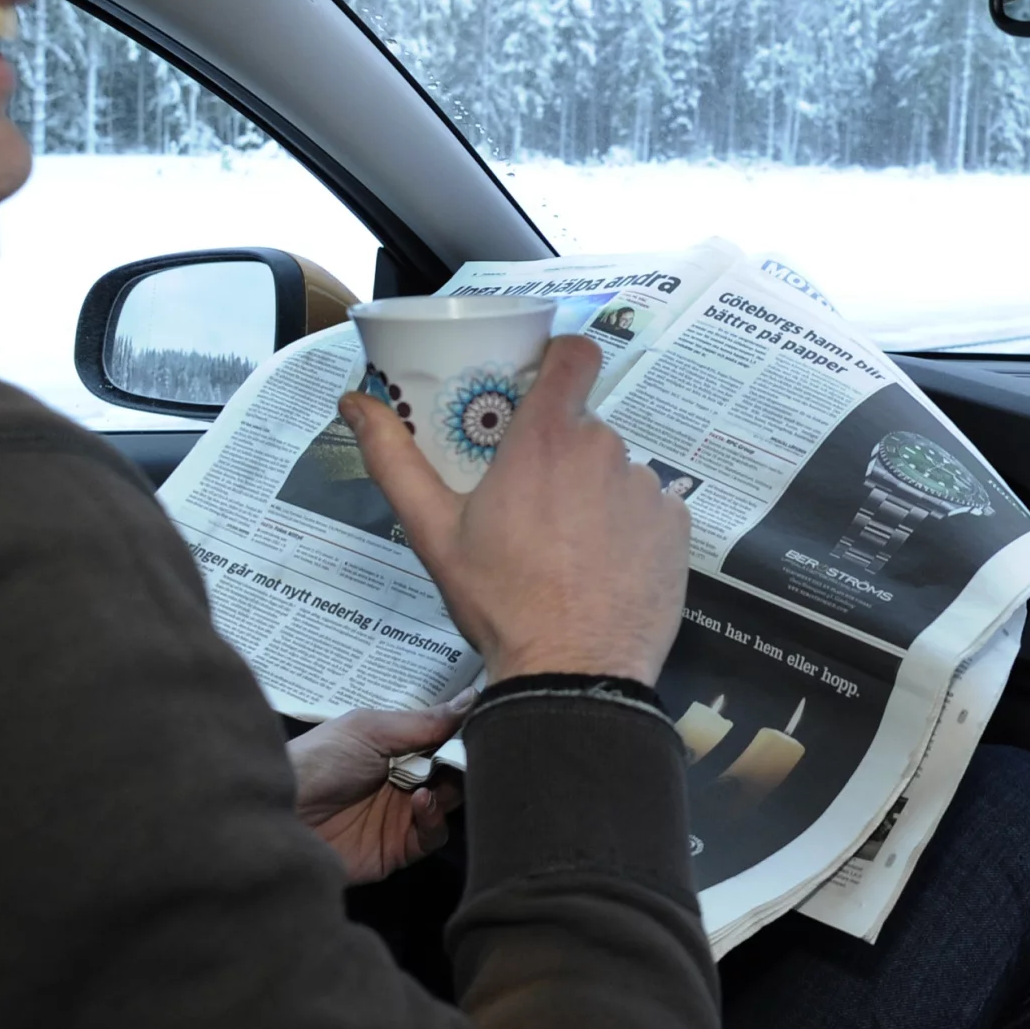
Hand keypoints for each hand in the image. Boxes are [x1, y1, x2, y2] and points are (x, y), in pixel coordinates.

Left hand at [290, 700, 467, 884]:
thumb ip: (424, 721)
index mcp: (394, 747)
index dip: (463, 732)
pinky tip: (420, 802)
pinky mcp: (398, 850)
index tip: (487, 721)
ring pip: (450, 803)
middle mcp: (402, 779)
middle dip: (464, 762)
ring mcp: (401, 816)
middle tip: (474, 754)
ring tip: (437, 781)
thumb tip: (473, 697)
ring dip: (451, 789)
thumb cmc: (320, 761)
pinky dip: (434, 819)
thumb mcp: (370, 730)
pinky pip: (432, 837)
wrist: (281, 816)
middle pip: (451, 771)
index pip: (442, 738)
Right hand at [338, 335, 688, 685]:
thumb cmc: (500, 601)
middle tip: (531, 502)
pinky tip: (602, 566)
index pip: (574, 355)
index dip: (561, 358)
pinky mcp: (676, 526)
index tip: (543, 379)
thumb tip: (353, 401)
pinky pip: (649, 508)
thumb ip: (393, 458)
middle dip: (560, 452)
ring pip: (616, 470)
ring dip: (594, 493)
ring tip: (566, 547)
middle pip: (584, 426)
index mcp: (546, 438)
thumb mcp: (433, 530)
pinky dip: (628, 527)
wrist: (572, 673)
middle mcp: (606, 449)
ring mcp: (647, 488)